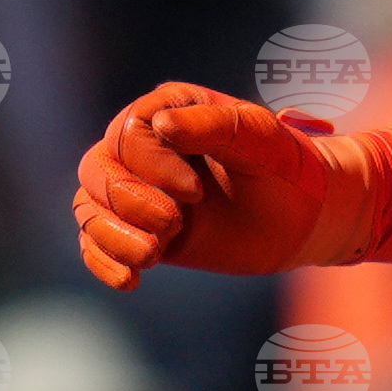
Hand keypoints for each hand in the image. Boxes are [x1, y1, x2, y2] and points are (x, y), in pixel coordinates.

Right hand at [74, 86, 367, 289]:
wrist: (303, 217)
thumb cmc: (284, 168)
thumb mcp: (260, 140)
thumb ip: (214, 127)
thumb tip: (161, 123)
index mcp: (169, 110)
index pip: (128, 134)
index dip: (152, 167)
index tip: (196, 193)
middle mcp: (142, 145)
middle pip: (97, 169)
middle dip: (128, 202)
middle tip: (175, 225)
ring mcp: (136, 187)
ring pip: (89, 205)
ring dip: (113, 235)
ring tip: (153, 255)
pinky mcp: (138, 227)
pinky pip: (95, 241)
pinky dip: (103, 261)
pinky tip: (130, 280)